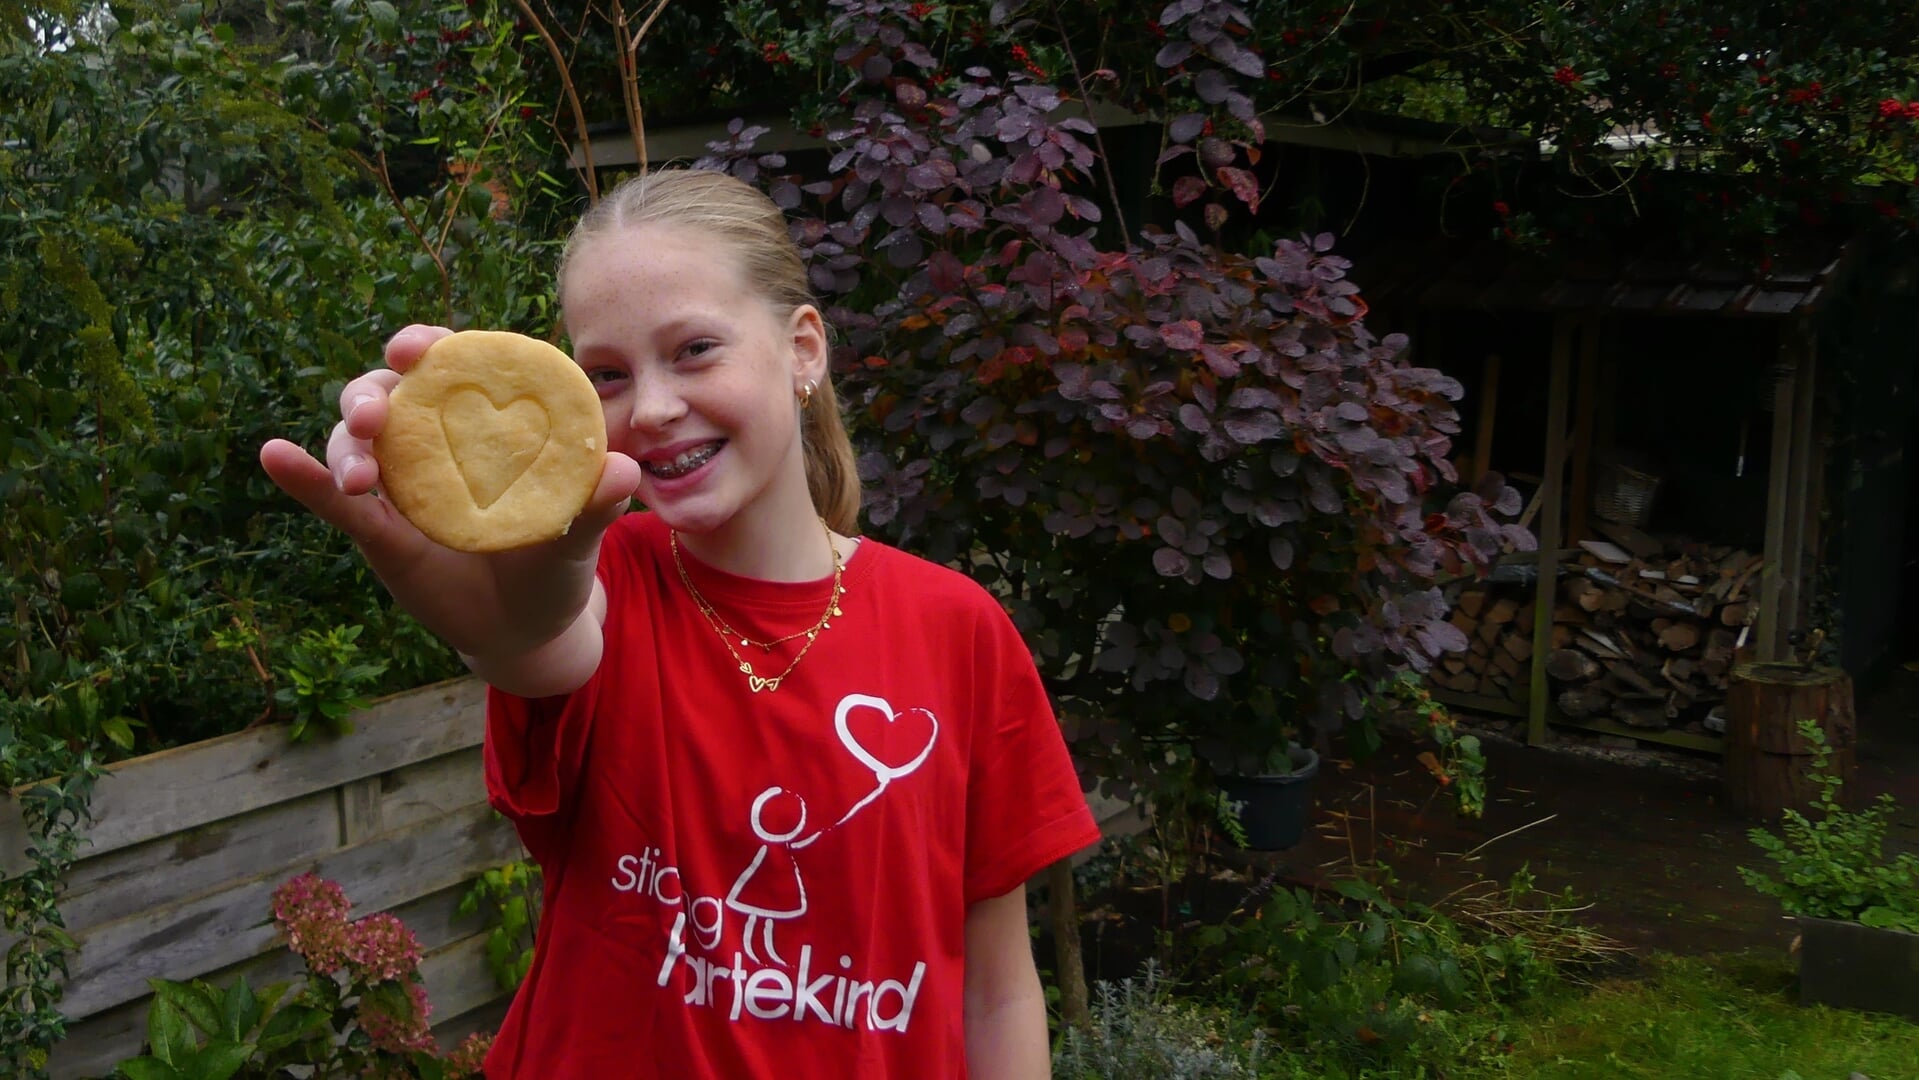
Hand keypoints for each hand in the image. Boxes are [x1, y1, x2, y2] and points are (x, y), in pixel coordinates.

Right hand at [259, 324, 642, 662]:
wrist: (528, 628)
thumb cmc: (557, 564)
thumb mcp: (580, 536)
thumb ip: (596, 503)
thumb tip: (624, 471)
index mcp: (489, 422)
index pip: (458, 368)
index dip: (434, 348)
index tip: (420, 349)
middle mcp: (439, 438)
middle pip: (394, 391)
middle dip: (376, 389)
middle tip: (378, 411)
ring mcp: (402, 479)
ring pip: (359, 437)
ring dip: (348, 441)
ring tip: (356, 473)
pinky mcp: (376, 527)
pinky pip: (334, 499)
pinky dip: (302, 475)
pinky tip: (274, 456)